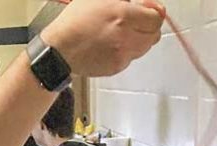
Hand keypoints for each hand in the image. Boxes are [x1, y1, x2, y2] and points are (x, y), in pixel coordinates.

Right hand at [42, 0, 163, 76]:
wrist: (60, 50)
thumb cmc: (75, 22)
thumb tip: (144, 4)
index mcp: (123, 16)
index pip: (156, 18)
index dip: (155, 12)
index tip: (148, 9)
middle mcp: (126, 38)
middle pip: (154, 36)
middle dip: (149, 26)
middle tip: (139, 20)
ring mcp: (122, 56)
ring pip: (144, 48)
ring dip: (139, 39)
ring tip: (123, 32)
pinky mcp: (115, 68)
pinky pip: (130, 58)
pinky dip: (126, 51)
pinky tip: (113, 44)